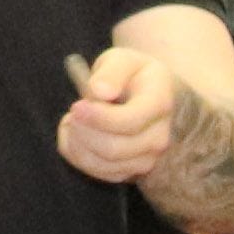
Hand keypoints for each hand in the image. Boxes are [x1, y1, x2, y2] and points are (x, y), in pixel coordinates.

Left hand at [57, 46, 182, 185]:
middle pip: (112, 148)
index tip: (75, 105)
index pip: (129, 122)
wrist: (150, 97)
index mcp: (160, 104)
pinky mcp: (130, 173)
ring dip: (77, 142)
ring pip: (101, 164)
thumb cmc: (131, 76)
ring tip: (75, 120)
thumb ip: (111, 71)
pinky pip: (95, 172)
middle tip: (73, 110)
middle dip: (83, 131)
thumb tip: (99, 92)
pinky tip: (78, 134)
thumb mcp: (122, 60)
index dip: (98, 118)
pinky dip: (77, 154)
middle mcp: (159, 138)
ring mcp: (146, 159)